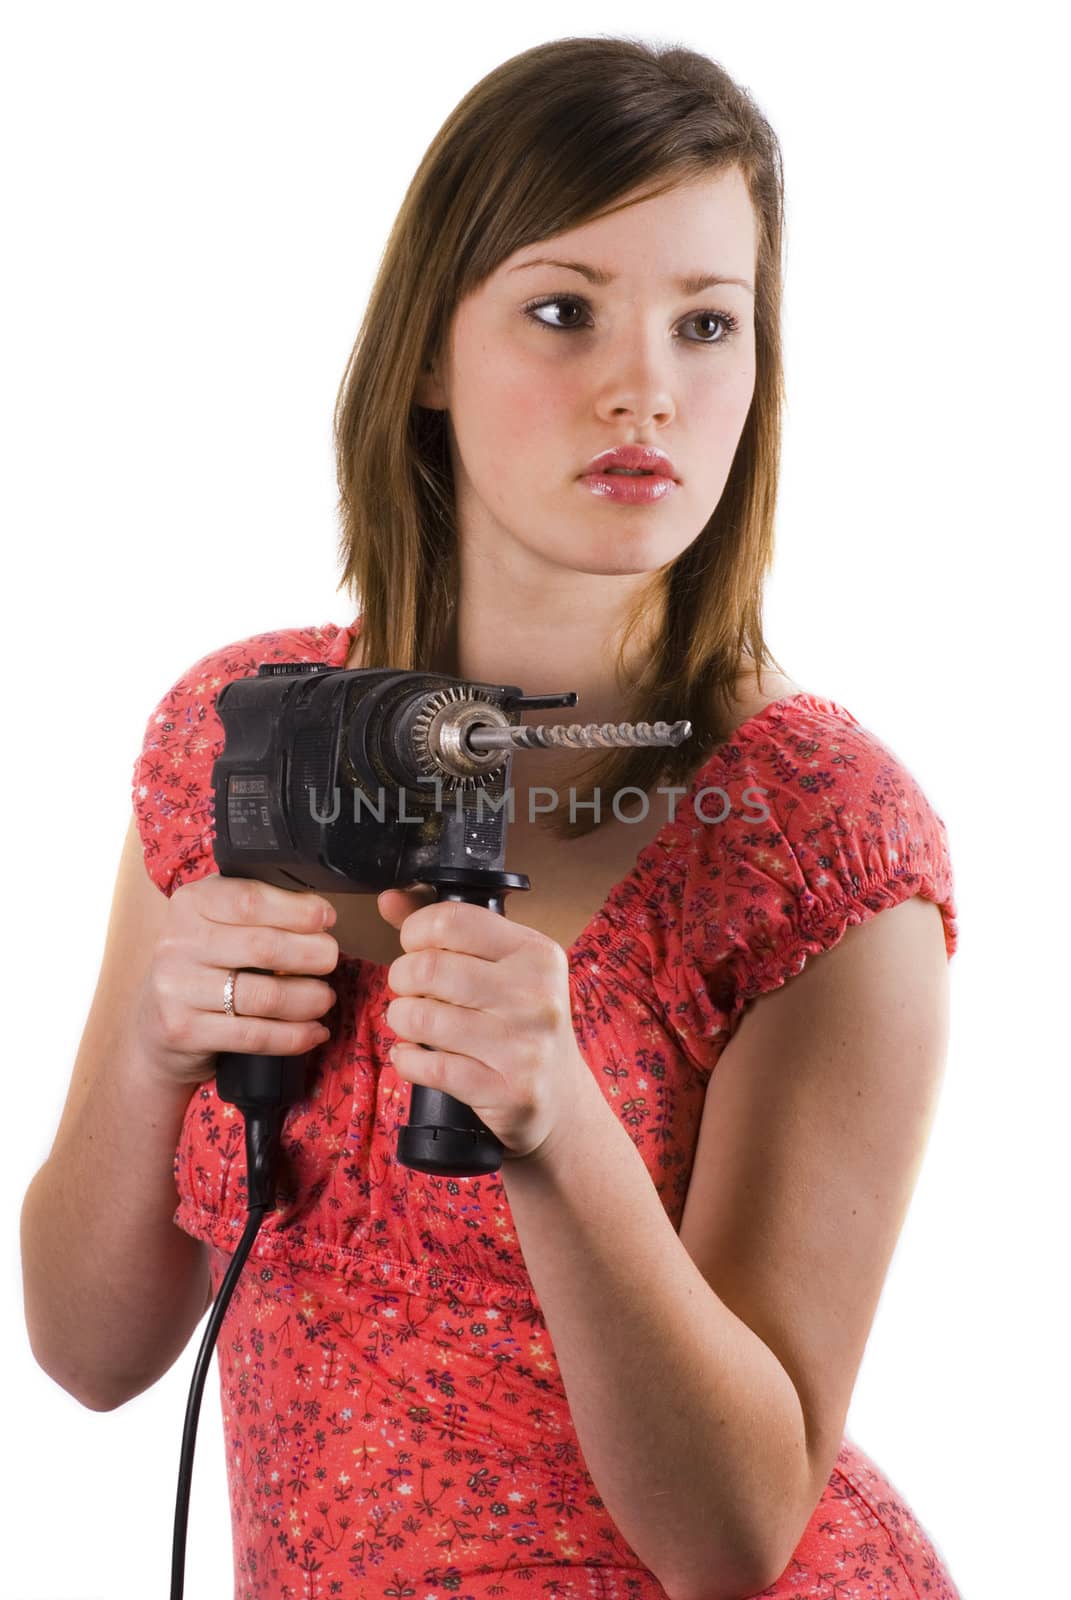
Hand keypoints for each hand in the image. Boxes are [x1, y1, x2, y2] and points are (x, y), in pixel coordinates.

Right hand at [133, 874, 339, 1087]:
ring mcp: (177, 989)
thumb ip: (256, 909)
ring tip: (325, 998)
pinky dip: (294, 1036)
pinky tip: (313, 1031)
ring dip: (310, 998)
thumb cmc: (202, 964)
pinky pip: (254, 1036)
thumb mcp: (217, 922)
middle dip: (313, 954)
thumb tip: (319, 912)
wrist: (154, 1023)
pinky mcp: (184, 1031)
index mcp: (190, 904)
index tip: (326, 918)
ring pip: (265, 995)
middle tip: (331, 959)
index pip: (251, 900)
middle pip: (265, 947)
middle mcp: (177, 943)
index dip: (299, 910)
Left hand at [378, 888, 589, 1162]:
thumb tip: (390, 898)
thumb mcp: (503, 968)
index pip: (452, 921)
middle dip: (402, 979)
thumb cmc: (523, 1024)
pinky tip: (415, 1055)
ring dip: (402, 1019)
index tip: (416, 948)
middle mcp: (535, 995)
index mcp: (536, 953)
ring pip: (422, 1018)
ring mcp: (522, 1045)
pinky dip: (407, 1060)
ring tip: (412, 1022)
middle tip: (410, 990)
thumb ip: (448, 930)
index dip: (416, 932)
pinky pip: (428, 1066)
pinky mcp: (504, 1090)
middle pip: (429, 968)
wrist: (561, 1100)